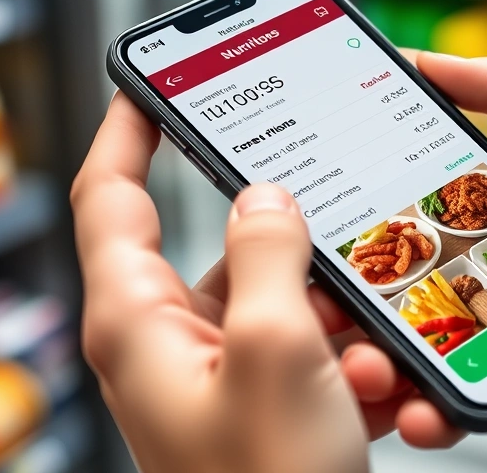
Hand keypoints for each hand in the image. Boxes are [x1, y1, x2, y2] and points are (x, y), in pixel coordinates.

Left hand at [71, 94, 460, 472]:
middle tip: (344, 269)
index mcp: (137, 321)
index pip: (111, 198)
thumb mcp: (274, 350)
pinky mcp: (259, 400)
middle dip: (300, 260)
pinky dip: (345, 361)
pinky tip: (374, 394)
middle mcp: (169, 343)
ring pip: (284, 303)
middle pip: (230, 251)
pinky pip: (308, 349)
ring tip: (363, 364)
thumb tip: (267, 198)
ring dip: (337, 323)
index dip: (128, 131)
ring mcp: (217, 374)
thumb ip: (268, 254)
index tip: (154, 86)